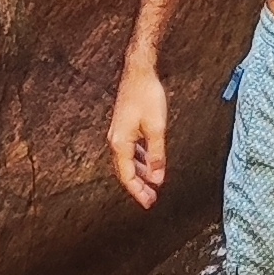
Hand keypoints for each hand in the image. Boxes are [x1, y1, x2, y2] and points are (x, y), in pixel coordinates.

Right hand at [109, 57, 168, 209]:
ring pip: (128, 160)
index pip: (127, 176)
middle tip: (151, 198)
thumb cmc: (146, 95)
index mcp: (120, 143)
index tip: (149, 203)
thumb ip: (157, 155)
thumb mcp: (156, 128)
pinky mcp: (125, 125)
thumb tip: (158, 178)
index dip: (138, 192)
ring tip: (153, 182)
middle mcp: (115, 140)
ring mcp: (119, 133)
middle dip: (139, 186)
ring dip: (141, 172)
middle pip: (125, 171)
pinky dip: (140, 159)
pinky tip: (150, 161)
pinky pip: (131, 149)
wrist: (139, 71)